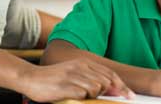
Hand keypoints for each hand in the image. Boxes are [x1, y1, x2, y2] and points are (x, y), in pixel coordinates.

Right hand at [17, 59, 133, 101]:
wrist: (30, 77)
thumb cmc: (52, 79)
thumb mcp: (74, 72)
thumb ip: (91, 77)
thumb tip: (111, 89)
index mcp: (84, 62)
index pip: (110, 73)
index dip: (122, 86)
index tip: (130, 96)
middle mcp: (81, 66)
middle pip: (106, 81)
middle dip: (108, 92)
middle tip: (104, 98)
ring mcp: (74, 75)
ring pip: (97, 88)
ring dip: (92, 95)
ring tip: (79, 95)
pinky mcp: (67, 85)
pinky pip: (84, 94)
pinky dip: (82, 98)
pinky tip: (73, 96)